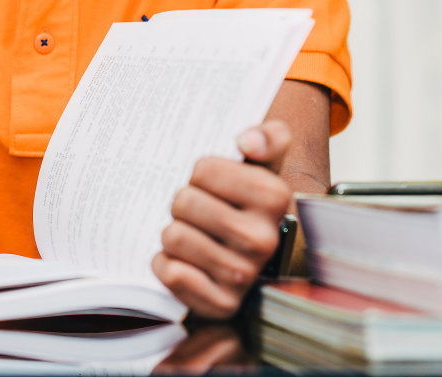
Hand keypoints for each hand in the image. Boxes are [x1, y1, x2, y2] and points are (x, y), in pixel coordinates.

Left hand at [151, 119, 293, 318]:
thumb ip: (266, 137)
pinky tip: (185, 261)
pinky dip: (166, 265)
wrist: (248, 257)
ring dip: (173, 234)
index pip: (202, 169)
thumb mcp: (263, 164)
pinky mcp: (221, 304)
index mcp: (274, 197)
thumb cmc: (245, 203)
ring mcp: (243, 275)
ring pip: (173, 237)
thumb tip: (247, 141)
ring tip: (192, 235)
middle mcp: (263, 239)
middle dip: (182, 203)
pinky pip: (171, 273)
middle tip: (197, 212)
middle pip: (183, 201)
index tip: (212, 185)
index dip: (199, 173)